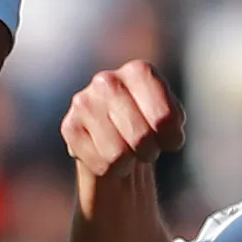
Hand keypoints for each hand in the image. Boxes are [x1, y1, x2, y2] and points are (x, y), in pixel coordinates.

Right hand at [61, 61, 185, 181]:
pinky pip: (100, 164)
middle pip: (142, 137)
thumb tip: (171, 136)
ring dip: (129, 162)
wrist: (116, 136)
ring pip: (119, 154)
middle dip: (150, 152)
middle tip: (146, 148)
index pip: (165, 118)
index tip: (168, 139)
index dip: (173, 139)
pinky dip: (111, 170)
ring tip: (127, 151)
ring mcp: (84, 102)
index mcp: (139, 71)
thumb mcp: (171, 117)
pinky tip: (107, 155)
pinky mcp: (69, 126)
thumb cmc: (148, 125)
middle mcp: (107, 81)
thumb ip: (173, 121)